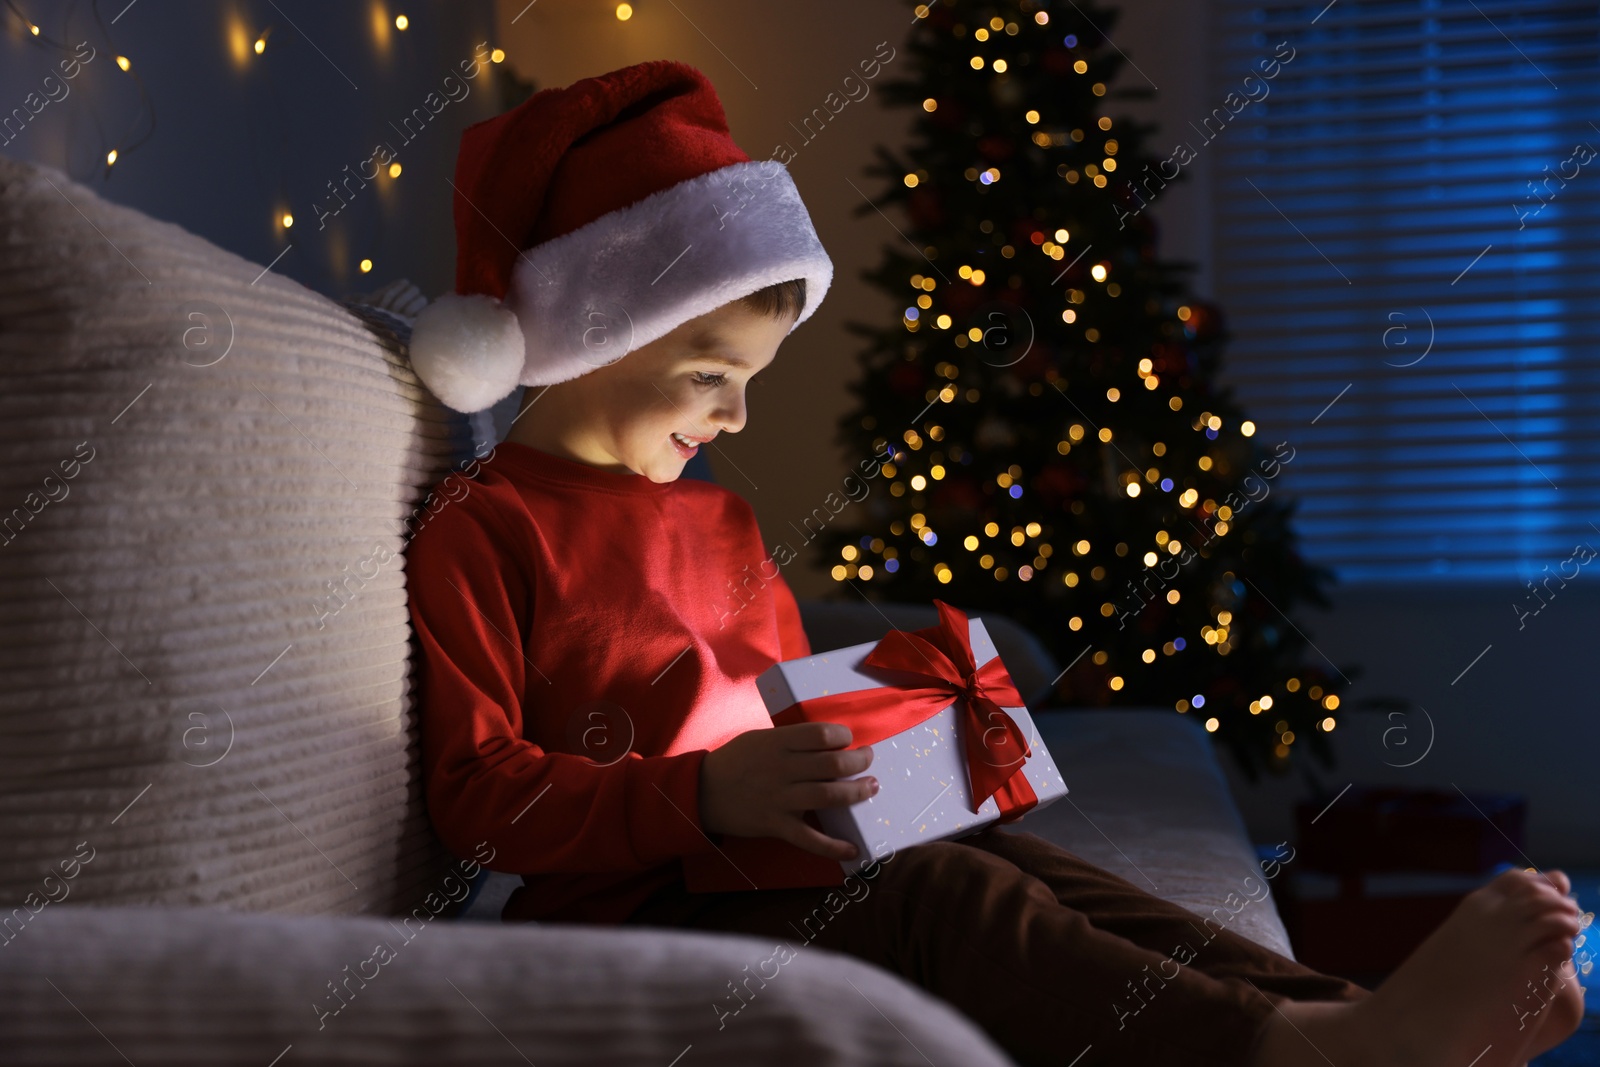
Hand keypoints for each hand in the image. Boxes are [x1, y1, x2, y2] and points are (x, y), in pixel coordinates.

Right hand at [699, 722, 876, 861]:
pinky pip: (810, 839)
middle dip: (860, 762)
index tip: (849, 740)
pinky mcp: (776, 825)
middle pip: (833, 765)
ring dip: (858, 793)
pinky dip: (834, 847)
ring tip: (871, 787)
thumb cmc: (736, 761)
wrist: (702, 792)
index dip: (843, 736)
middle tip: (867, 761)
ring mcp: (780, 799)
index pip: (821, 734)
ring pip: (830, 796)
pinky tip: (854, 848)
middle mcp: (782, 769)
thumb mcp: (760, 739)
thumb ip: (790, 740)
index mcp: (777, 743)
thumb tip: (829, 742)